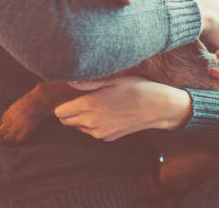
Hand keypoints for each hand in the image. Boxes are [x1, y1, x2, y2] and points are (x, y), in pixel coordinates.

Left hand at [53, 76, 191, 141]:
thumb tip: (68, 80)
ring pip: (78, 127)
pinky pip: (91, 131)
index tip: (68, 94)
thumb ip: (88, 82)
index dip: (62, 103)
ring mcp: (99, 133)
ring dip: (80, 117)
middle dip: (68, 111)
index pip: (60, 112)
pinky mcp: (108, 138)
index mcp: (90, 106)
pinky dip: (93, 123)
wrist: (158, 108)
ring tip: (95, 102)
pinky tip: (106, 111)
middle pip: (65, 121)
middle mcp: (91, 123)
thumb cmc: (136, 88)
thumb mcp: (113, 79)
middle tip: (79, 97)